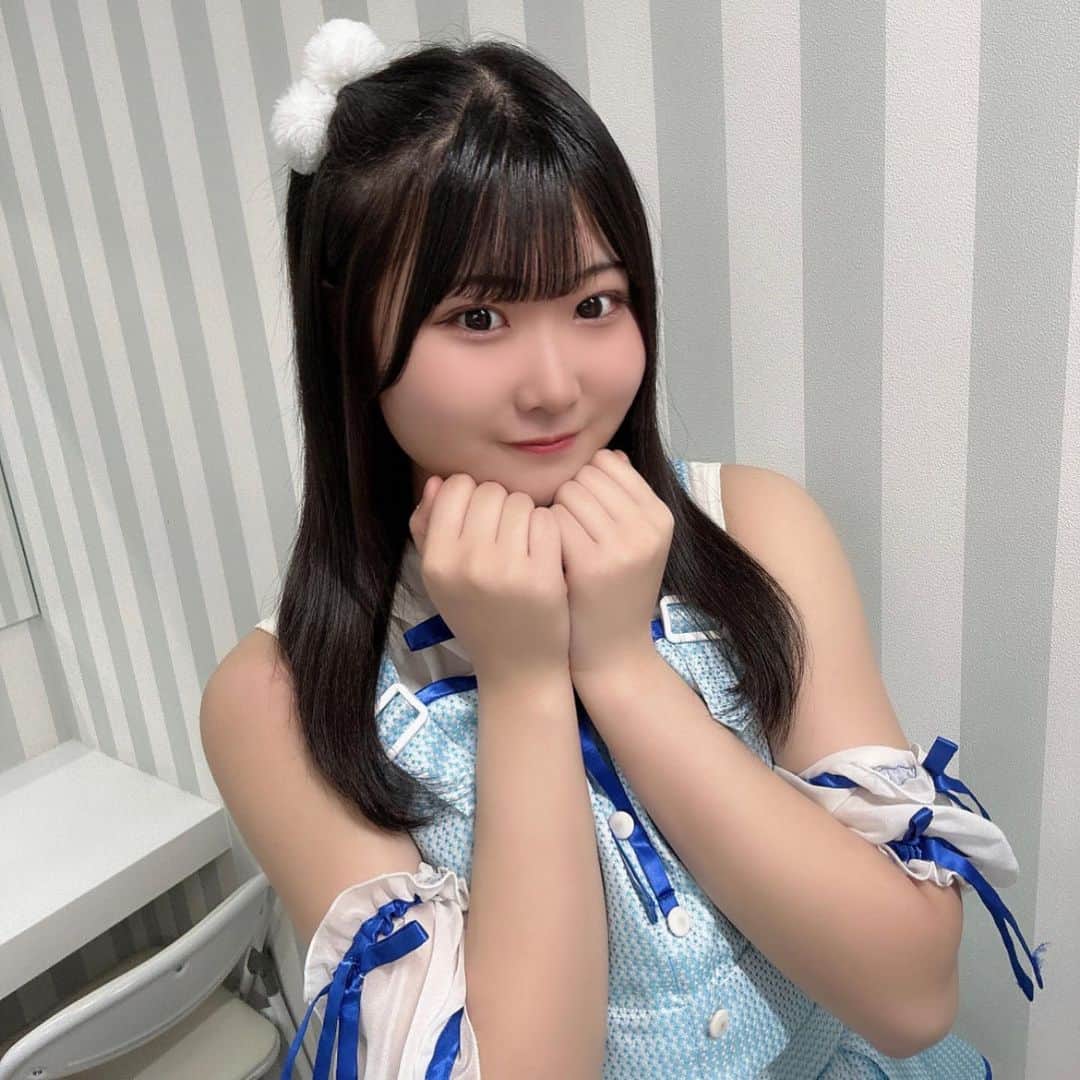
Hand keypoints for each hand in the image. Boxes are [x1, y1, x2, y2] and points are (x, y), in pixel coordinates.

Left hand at [550, 448, 673, 680]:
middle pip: (585, 475)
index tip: (583, 515)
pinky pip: (553, 519)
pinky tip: (549, 557)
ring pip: (568, 493)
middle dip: (569, 497)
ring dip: (554, 513)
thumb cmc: (614, 591)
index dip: (586, 484)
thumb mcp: (635, 542)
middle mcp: (647, 527)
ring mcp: (622, 545)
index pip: (608, 463)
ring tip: (560, 546)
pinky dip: (543, 533)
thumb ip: (624, 497)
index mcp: (661, 516)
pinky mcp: (592, 564)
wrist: (613, 653)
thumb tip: (609, 454)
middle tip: (569, 534)